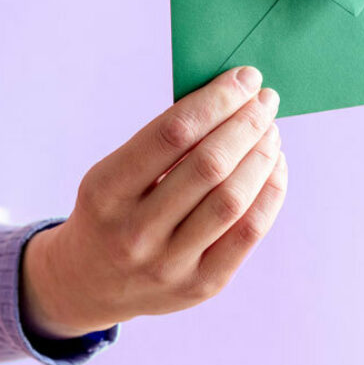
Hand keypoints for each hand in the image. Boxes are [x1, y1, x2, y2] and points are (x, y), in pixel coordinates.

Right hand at [20, 66, 287, 338]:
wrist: (89, 283)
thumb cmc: (112, 211)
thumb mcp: (112, 174)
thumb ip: (161, 143)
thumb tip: (229, 97)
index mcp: (105, 191)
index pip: (172, 133)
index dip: (216, 100)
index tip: (245, 78)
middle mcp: (135, 232)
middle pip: (209, 165)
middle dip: (246, 123)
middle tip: (266, 100)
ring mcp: (168, 264)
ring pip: (232, 199)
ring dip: (261, 155)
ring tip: (271, 130)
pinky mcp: (200, 286)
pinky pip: (248, 233)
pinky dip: (270, 192)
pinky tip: (274, 166)